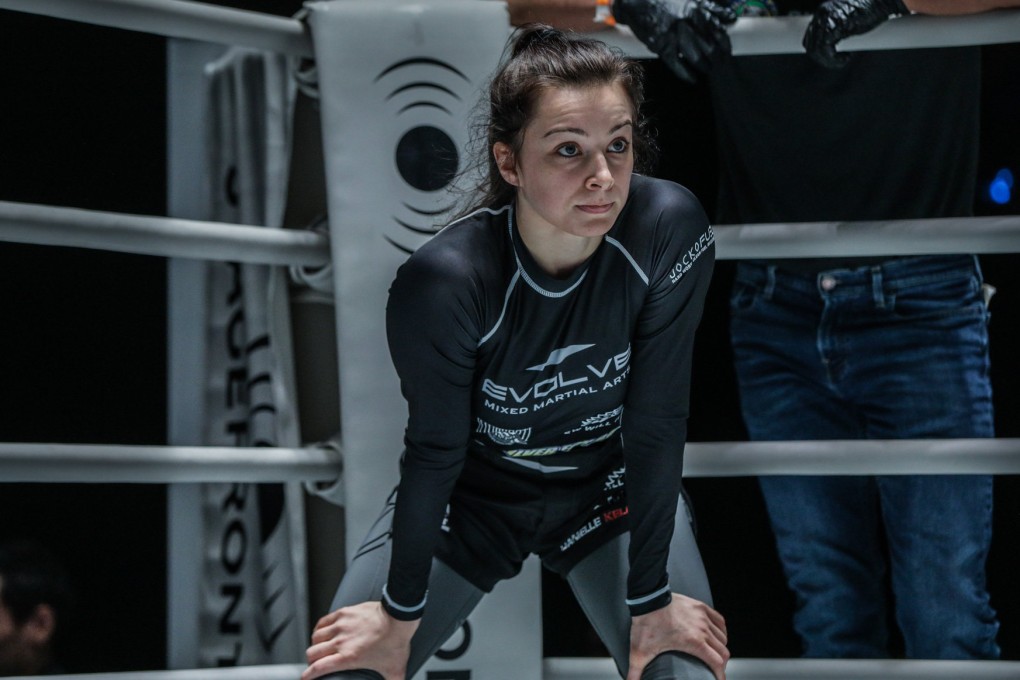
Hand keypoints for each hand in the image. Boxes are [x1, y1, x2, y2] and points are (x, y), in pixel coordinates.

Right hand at [302, 601, 419, 679]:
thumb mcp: (394, 669)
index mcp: (348, 657)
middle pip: (313, 652)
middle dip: (311, 660)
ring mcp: (341, 626)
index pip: (318, 668)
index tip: (306, 677)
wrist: (398, 617)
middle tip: (315, 663)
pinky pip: (323, 621)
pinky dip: (319, 628)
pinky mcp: (344, 613)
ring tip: (318, 648)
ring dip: (315, 644)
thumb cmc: (395, 640)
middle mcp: (340, 641)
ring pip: (316, 637)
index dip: (308, 675)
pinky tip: (322, 631)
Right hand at [614, 0, 736, 83]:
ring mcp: (673, 36)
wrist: (637, 2)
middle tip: (721, 65)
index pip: (718, 31)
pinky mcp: (661, 46)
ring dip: (705, 67)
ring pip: (696, 57)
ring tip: (709, 70)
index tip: (728, 53)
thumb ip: (711, 8)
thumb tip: (730, 17)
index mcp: (695, 10)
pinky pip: (677, 65)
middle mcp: (686, 23)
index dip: (726, 45)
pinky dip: (686, 74)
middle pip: (710, 47)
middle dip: (718, 59)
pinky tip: (693, 79)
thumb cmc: (665, 0)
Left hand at [627, 593, 728, 679]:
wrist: (647, 598)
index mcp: (693, 642)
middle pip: (723, 651)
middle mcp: (702, 629)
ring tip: (715, 655)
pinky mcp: (700, 607)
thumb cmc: (645, 624)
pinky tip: (716, 635)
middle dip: (721, 665)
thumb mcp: (640, 652)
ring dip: (721, 648)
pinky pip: (719, 620)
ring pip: (722, 637)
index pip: (717, 662)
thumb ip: (635, 672)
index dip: (720, 675)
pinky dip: (721, 631)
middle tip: (714, 671)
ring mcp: (703, 617)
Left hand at [803, 0, 910, 67]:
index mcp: (823, 14)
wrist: (884, 1)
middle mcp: (821, 14)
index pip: (809, 39)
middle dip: (823, 59)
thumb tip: (826, 50)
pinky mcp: (836, 23)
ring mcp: (827, 18)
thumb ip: (835, 34)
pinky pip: (825, 48)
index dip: (819, 53)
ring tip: (844, 60)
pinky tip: (847, 57)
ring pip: (816, 49)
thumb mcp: (847, 25)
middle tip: (839, 62)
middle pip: (810, 46)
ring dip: (829, 60)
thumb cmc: (871, 11)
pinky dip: (834, 58)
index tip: (833, 58)